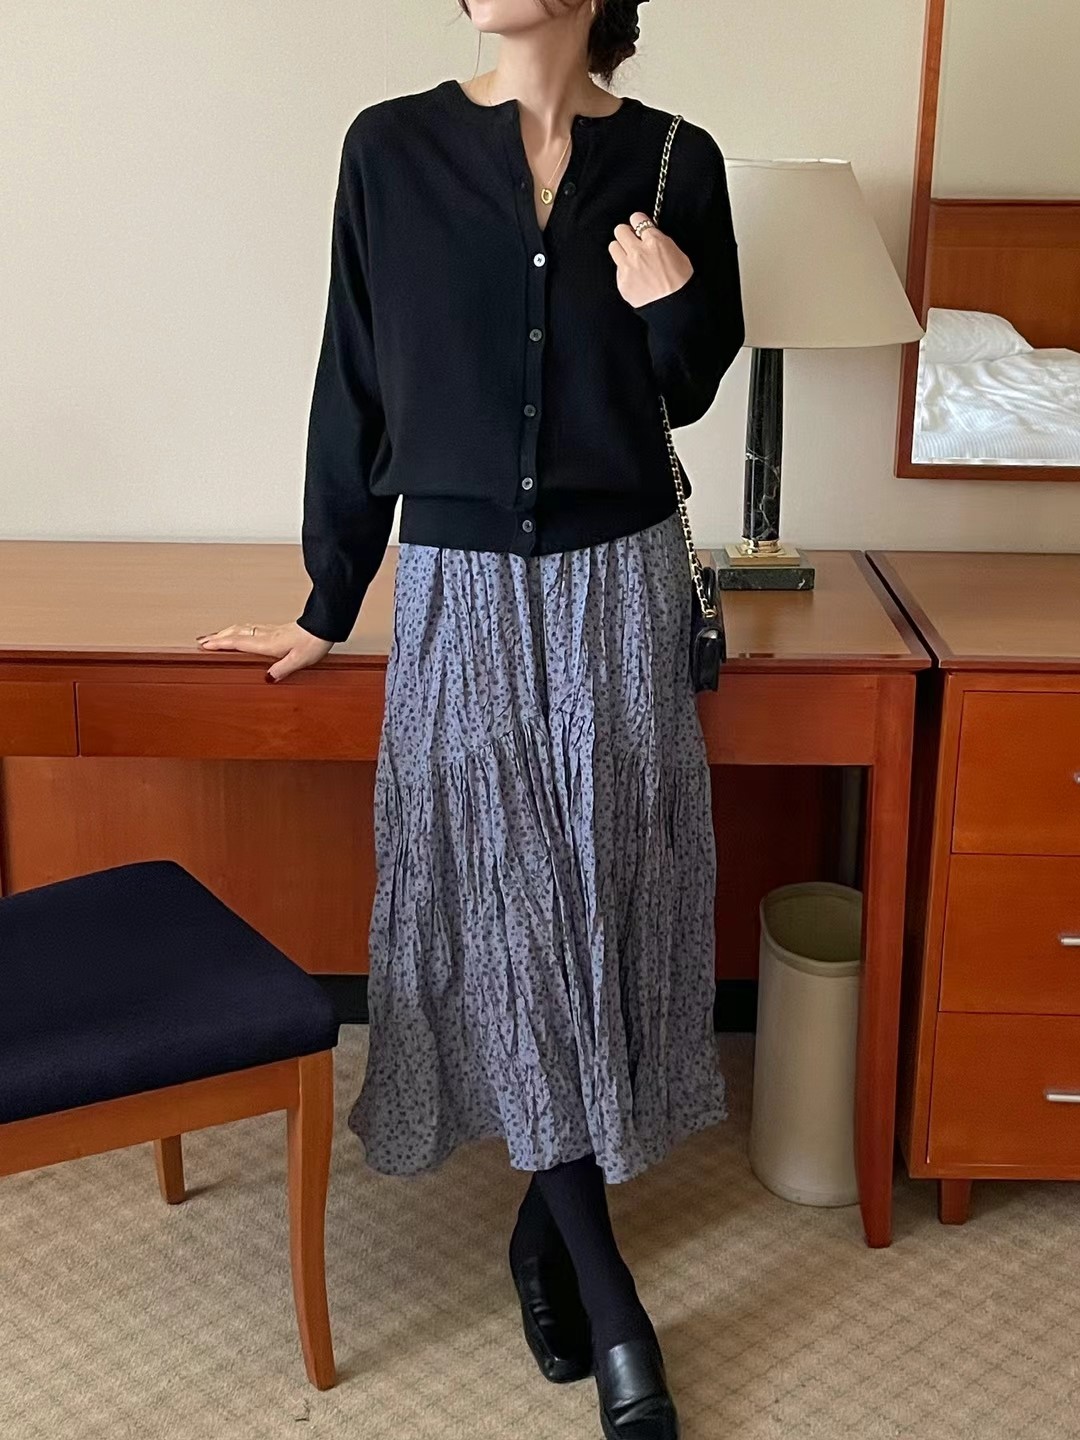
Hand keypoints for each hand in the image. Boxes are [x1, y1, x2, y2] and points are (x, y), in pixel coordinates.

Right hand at [194, 620, 332, 681]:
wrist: (323, 626)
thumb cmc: (314, 643)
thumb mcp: (299, 660)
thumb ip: (282, 669)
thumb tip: (267, 679)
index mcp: (267, 644)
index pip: (238, 642)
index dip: (220, 643)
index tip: (204, 645)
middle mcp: (265, 636)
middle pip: (235, 633)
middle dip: (217, 636)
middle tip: (201, 640)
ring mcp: (269, 631)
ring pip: (242, 629)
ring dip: (225, 632)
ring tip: (214, 636)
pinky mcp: (275, 630)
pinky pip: (250, 628)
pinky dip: (238, 630)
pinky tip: (239, 632)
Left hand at [609, 211, 693, 308]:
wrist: (674, 307)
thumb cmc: (680, 281)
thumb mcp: (676, 252)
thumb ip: (658, 240)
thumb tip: (648, 234)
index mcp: (654, 241)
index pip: (636, 218)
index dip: (638, 223)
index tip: (639, 228)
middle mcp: (638, 252)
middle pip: (620, 230)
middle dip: (626, 234)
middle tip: (632, 241)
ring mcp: (628, 268)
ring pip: (613, 247)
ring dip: (621, 249)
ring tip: (630, 258)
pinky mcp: (622, 282)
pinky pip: (618, 269)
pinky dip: (624, 270)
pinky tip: (635, 277)